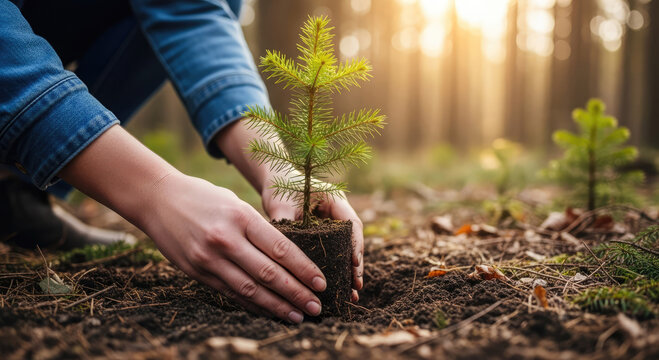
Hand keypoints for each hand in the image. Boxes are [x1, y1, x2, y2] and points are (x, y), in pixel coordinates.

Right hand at [141, 173, 326, 322]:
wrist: (157, 199)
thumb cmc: (203, 196)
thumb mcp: (235, 203)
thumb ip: (258, 228)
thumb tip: (288, 257)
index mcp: (241, 217)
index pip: (280, 248)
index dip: (303, 269)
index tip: (321, 283)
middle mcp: (225, 240)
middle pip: (268, 274)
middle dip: (296, 293)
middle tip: (316, 307)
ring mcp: (208, 258)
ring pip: (250, 290)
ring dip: (277, 306)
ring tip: (297, 316)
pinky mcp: (196, 272)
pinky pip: (230, 293)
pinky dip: (252, 305)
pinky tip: (269, 312)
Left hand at [262, 184, 363, 301]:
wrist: (275, 179)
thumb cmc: (280, 186)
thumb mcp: (281, 203)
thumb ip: (283, 223)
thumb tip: (280, 251)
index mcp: (335, 200)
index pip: (352, 223)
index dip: (355, 244)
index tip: (353, 263)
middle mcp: (339, 213)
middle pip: (353, 241)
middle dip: (355, 265)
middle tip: (356, 287)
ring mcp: (334, 225)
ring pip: (346, 250)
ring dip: (348, 271)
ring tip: (351, 295)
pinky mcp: (325, 235)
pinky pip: (335, 253)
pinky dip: (336, 269)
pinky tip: (337, 289)